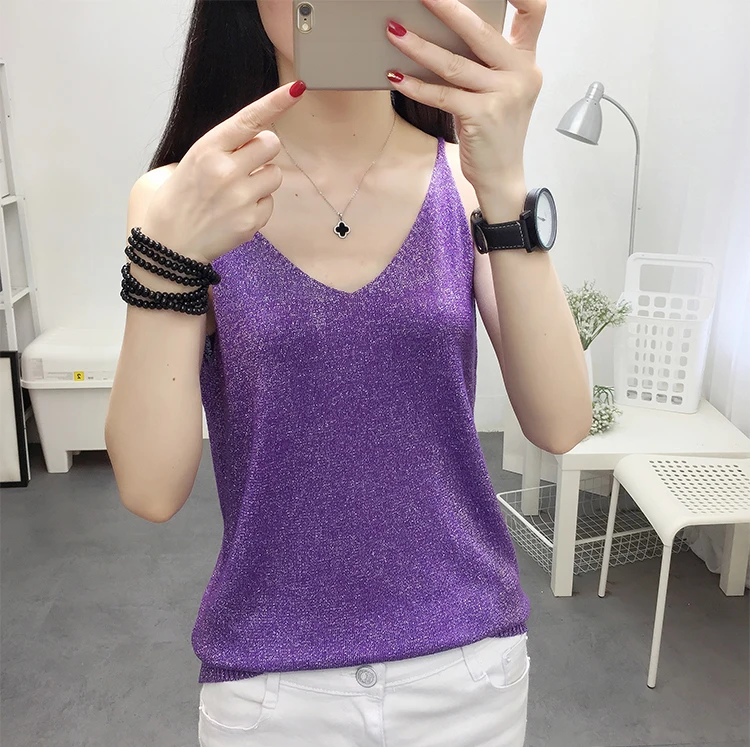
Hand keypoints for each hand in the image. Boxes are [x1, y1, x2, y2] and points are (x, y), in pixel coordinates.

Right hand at [142, 81, 306, 263]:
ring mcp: (240, 198)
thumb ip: (220, 149)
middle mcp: (226, 171)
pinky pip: (270, 203)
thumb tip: (252, 141)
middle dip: (263, 150)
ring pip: (275, 174)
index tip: (297, 89)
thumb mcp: (186, 162)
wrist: (169, 245)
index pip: (249, 119)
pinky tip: (236, 213)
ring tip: (236, 193)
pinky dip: (258, 206)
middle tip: (245, 163)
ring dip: (262, 180)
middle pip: (271, 144)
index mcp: (206, 150)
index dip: (276, 102)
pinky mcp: (251, 221)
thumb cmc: (176, 200)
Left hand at [386, 0, 545, 196]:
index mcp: (526, 61)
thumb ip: (484, 62)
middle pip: (480, 31)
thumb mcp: (498, 90)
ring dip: (418, 46)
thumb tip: (441, 32)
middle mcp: (521, 74)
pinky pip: (442, 95)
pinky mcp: (483, 116)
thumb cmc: (493, 130)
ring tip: (394, 32)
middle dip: (446, 9)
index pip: (533, 12)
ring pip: (453, 63)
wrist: (501, 174)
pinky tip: (395, 76)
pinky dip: (415, 86)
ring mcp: (504, 95)